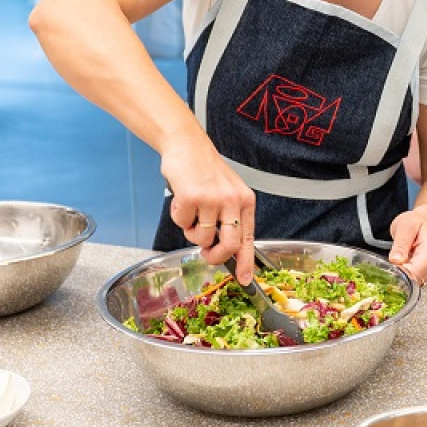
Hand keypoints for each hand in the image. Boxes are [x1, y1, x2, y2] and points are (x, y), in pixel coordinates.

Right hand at [159, 138, 256, 280]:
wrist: (187, 145)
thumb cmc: (206, 171)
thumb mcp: (228, 192)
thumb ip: (229, 218)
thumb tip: (226, 251)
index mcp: (245, 201)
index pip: (248, 239)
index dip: (247, 263)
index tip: (245, 281)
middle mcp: (232, 200)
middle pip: (229, 245)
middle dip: (216, 257)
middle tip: (207, 254)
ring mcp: (212, 199)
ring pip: (202, 238)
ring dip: (191, 231)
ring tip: (191, 212)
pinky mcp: (192, 197)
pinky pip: (182, 223)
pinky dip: (178, 216)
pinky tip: (181, 199)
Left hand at [386, 210, 426, 283]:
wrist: (424, 223)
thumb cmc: (415, 222)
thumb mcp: (405, 226)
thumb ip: (401, 244)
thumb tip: (396, 260)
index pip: (414, 272)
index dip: (399, 273)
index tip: (390, 265)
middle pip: (412, 280)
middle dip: (398, 274)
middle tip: (392, 259)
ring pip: (410, 282)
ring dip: (400, 274)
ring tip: (399, 257)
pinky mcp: (425, 275)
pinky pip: (410, 281)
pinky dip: (403, 274)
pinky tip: (402, 262)